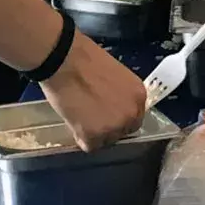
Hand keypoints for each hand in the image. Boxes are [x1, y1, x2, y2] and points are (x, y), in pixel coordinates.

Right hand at [37, 33, 147, 151]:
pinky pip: (89, 145)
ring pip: (106, 140)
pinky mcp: (93, 136)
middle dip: (108, 127)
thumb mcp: (116, 75)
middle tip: (92, 117)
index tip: (107, 114)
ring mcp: (113, 127)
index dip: (119, 117)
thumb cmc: (86, 60)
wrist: (65, 60)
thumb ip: (120, 94)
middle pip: (122, 131)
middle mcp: (130, 114)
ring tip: (80, 116)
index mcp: (139, 95)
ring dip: (94, 133)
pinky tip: (73, 121)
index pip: (135, 117)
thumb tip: (113, 105)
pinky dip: (79, 136)